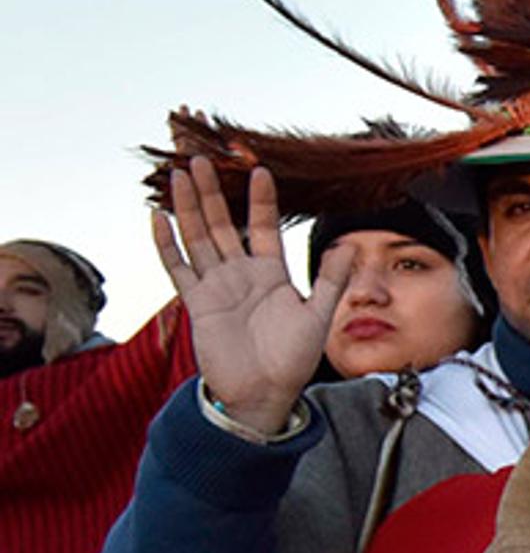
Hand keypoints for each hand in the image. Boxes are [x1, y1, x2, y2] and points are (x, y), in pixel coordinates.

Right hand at [151, 157, 345, 432]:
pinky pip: (177, 267)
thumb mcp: (318, 315)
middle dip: (214, 192)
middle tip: (203, 158)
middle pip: (223, 224)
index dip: (261, 200)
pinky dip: (166, 243)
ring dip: (188, 207)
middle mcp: (241, 274)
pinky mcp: (196, 302)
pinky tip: (157, 216)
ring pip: (198, 237)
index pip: (264, 226)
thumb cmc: (292, 359)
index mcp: (271, 274)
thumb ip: (331, 281)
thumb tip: (349, 246)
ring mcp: (216, 286)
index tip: (259, 169)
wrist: (264, 394)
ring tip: (180, 175)